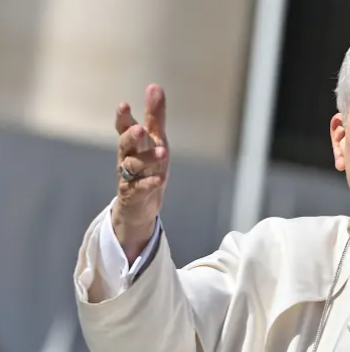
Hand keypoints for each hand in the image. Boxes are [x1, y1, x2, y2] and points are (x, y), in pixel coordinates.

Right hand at [112, 84, 169, 262]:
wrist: (140, 204)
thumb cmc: (148, 166)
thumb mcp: (155, 139)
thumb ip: (154, 116)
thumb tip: (154, 86)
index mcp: (131, 143)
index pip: (123, 127)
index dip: (122, 117)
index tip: (124, 105)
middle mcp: (126, 158)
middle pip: (125, 145)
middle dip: (131, 137)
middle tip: (140, 130)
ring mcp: (129, 177)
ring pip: (134, 166)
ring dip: (147, 159)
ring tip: (163, 152)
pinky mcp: (135, 194)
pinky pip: (141, 188)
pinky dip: (150, 183)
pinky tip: (160, 179)